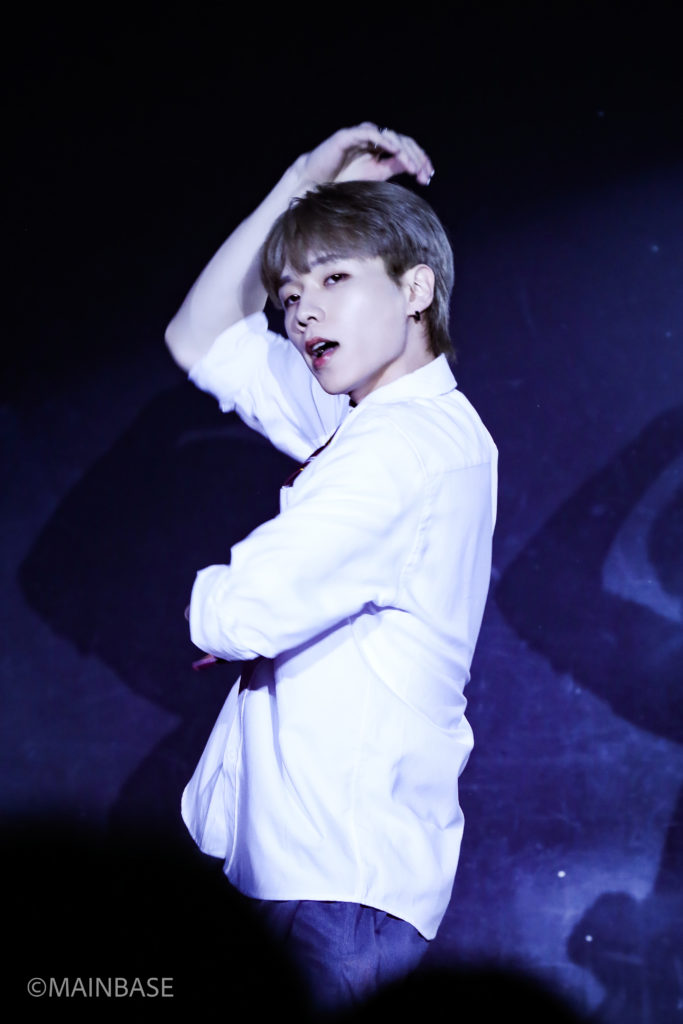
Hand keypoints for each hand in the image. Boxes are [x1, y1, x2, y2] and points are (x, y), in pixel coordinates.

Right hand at [299, 122, 433, 186]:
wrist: (315, 184)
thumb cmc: (342, 181)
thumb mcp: (375, 175)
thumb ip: (392, 167)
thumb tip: (415, 166)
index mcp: (379, 148)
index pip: (405, 149)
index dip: (419, 160)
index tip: (427, 177)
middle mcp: (372, 138)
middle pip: (402, 141)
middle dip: (416, 157)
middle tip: (425, 174)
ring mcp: (360, 135)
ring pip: (390, 136)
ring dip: (405, 152)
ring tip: (414, 168)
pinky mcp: (348, 135)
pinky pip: (371, 134)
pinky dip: (386, 141)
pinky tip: (397, 152)